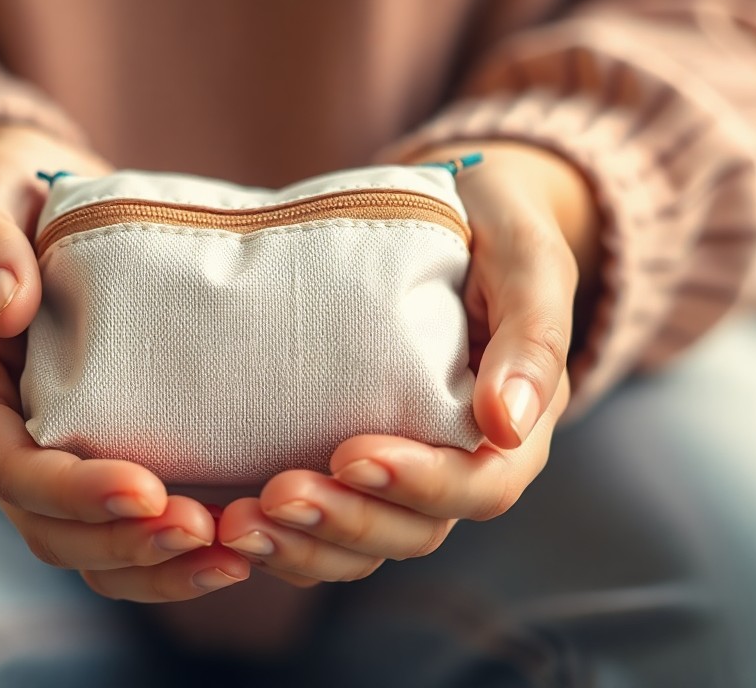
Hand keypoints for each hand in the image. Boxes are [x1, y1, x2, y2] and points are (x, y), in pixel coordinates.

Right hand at [0, 125, 250, 601]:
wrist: (29, 218)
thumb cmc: (7, 202)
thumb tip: (6, 305)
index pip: (10, 467)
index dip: (74, 491)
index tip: (146, 489)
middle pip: (50, 530)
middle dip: (127, 543)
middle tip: (210, 533)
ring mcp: (47, 468)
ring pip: (88, 553)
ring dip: (158, 569)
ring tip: (237, 556)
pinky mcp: (94, 468)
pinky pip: (122, 537)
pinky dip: (173, 559)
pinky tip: (238, 550)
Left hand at [217, 140, 599, 584]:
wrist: (457, 209)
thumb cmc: (496, 227)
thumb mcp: (528, 260)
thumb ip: (532, 334)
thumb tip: (506, 424)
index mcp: (515, 430)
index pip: (478, 485)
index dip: (418, 483)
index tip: (351, 455)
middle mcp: (461, 465)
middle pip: (413, 530)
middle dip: (343, 521)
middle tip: (275, 496)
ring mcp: (404, 473)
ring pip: (363, 545)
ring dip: (301, 545)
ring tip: (237, 525)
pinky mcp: (352, 469)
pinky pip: (322, 530)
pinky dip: (279, 539)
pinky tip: (223, 526)